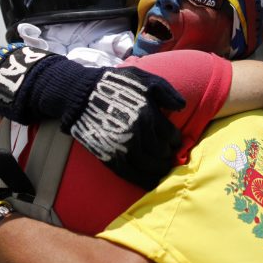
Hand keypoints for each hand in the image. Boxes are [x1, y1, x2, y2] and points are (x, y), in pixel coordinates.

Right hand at [70, 67, 184, 189]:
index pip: (170, 135)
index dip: (176, 140)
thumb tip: (182, 107)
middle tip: (168, 154)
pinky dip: (143, 181)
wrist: (80, 95)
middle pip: (161, 151)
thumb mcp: (143, 79)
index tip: (175, 142)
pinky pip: (130, 174)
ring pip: (149, 166)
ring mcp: (121, 146)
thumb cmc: (115, 84)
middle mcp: (136, 132)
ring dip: (160, 169)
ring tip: (163, 168)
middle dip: (167, 154)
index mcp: (147, 113)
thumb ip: (166, 91)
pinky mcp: (108, 156)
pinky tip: (152, 183)